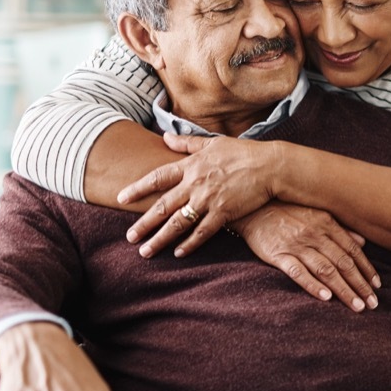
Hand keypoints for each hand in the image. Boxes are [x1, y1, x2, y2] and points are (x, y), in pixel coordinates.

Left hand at [119, 134, 279, 258]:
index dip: (138, 188)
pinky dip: (190, 244)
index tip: (121, 198)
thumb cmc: (242, 153)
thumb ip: (186, 143)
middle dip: (144, 223)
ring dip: (160, 239)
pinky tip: (178, 253)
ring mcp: (209, 200)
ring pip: (178, 223)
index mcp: (191, 165)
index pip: (158, 178)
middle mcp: (195, 184)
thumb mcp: (212, 143)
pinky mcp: (224, 213)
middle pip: (163, 206)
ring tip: (145, 251)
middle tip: (129, 237)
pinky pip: (202, 232)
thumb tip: (165, 137)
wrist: (270, 166)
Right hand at [234, 202, 380, 311]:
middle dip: (360, 284)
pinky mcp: (278, 255)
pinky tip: (326, 298)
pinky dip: (313, 285)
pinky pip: (298, 272)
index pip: (353, 250)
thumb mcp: (316, 213)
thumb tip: (363, 242)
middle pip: (343, 263)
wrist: (252, 207)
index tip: (377, 286)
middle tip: (373, 304)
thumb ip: (340, 229)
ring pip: (326, 270)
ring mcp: (297, 245)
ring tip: (357, 306)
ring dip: (344, 289)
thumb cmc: (287, 211)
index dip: (367, 269)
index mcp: (327, 224)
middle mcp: (315, 235)